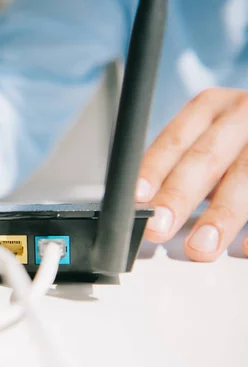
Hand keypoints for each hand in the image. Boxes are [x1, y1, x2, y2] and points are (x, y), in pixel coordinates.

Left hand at [137, 87, 247, 260]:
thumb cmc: (230, 141)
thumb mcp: (203, 141)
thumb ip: (175, 169)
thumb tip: (140, 209)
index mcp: (209, 108)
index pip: (175, 140)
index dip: (155, 169)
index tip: (138, 198)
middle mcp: (243, 116)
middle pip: (208, 157)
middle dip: (180, 195)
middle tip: (157, 228)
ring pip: (246, 177)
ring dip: (222, 216)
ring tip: (200, 248)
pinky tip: (245, 249)